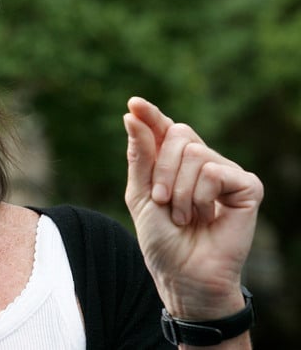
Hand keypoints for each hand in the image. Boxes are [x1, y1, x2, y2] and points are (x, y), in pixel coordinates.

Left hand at [123, 97, 262, 319]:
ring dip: (179, 189)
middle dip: (161, 167)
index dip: (150, 114)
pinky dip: (202, 195)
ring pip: (196, 153)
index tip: (134, 103)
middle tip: (161, 199)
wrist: (183, 275)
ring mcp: (225, 172)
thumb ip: (140, 155)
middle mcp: (202, 161)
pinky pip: (216, 171)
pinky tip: (206, 216)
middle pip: (179, 134)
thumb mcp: (140, 195)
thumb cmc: (162, 239)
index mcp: (174, 162)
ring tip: (184, 216)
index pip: (164, 128)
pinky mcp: (247, 186)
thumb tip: (132, 115)